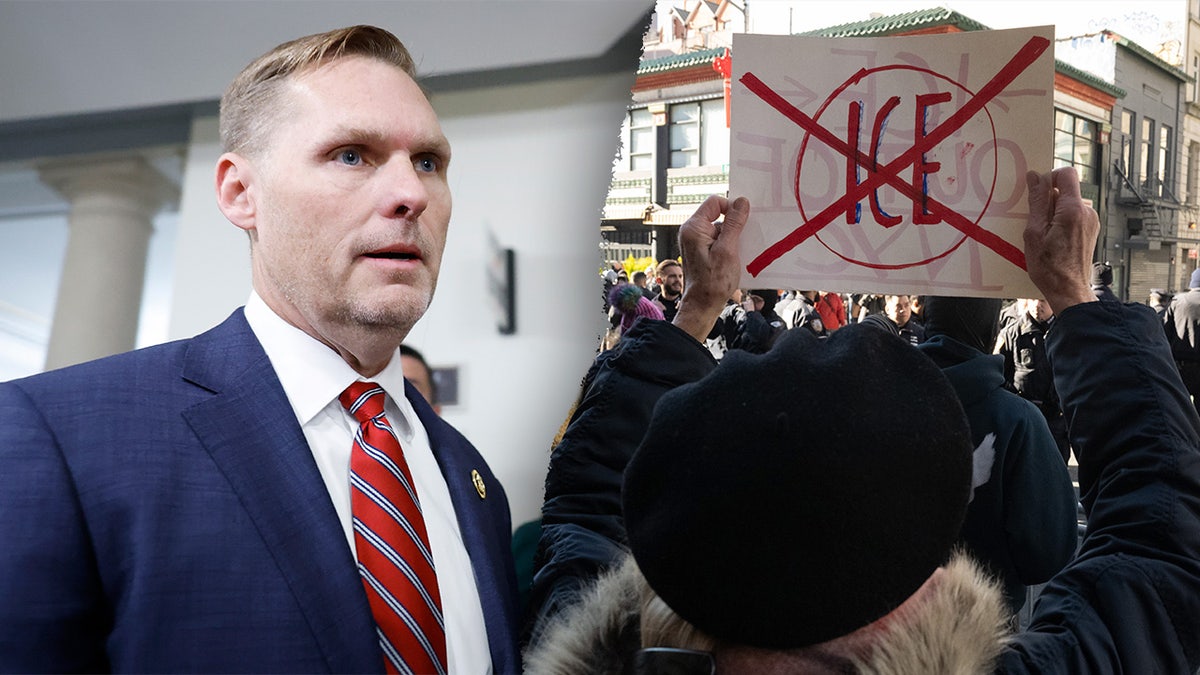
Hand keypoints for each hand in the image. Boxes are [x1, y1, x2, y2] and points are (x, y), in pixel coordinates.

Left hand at [673, 195, 750, 341]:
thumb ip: (734, 224)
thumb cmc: (713, 282)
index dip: (731, 208)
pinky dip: (728, 246)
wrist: (702, 306)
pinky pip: (717, 240)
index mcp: (694, 228)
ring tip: (738, 254)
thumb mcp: (728, 250)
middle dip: (734, 225)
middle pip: (718, 214)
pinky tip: (734, 258)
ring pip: (720, 228)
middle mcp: (691, 232)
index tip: (743, 222)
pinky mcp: (701, 251)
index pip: (715, 202)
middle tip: (743, 240)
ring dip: (732, 238)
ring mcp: (695, 242)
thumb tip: (741, 202)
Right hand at [1024, 168, 1098, 314]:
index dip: (1049, 178)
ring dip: (1053, 213)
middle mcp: (1087, 212)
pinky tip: (1052, 240)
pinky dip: (1060, 222)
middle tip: (1035, 223)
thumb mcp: (1034, 232)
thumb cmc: (1049, 267)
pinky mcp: (1090, 230)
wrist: (1068, 290)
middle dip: (1048, 200)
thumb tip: (1035, 177)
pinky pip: (1073, 216)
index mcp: (1073, 209)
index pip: (1066, 174)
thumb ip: (1037, 202)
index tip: (1037, 192)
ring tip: (1043, 236)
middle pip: (1066, 190)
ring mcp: (1091, 221)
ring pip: (1068, 204)